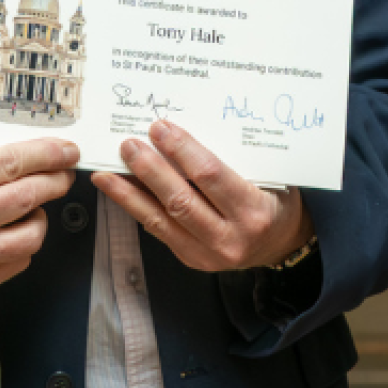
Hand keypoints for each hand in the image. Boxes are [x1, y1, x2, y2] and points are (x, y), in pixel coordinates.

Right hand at [0, 139, 77, 296]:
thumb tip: (31, 157)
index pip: (12, 164)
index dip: (47, 155)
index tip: (67, 152)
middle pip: (27, 196)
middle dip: (55, 182)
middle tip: (62, 175)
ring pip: (31, 234)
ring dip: (40, 216)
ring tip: (30, 207)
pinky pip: (17, 261)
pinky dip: (21, 244)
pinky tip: (9, 232)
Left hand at [89, 119, 312, 272]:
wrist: (281, 244)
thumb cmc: (275, 200)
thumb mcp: (269, 176)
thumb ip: (234, 159)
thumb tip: (183, 132)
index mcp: (254, 211)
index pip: (211, 176)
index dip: (182, 150)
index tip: (161, 128)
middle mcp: (231, 237)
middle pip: (180, 200)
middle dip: (150, 170)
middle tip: (129, 145)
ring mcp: (208, 254)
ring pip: (161, 219)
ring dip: (130, 193)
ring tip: (106, 172)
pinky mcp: (192, 259)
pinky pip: (158, 231)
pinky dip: (136, 208)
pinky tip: (120, 191)